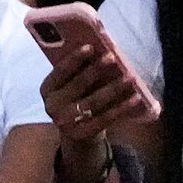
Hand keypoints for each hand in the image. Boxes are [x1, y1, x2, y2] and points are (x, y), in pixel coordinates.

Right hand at [41, 46, 150, 182]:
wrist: (77, 135)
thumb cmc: (76, 101)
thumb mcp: (69, 88)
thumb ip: (77, 72)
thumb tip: (98, 50)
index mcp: (47, 89)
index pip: (60, 71)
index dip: (75, 59)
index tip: (90, 47)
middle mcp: (53, 106)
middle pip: (78, 85)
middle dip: (96, 70)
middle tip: (112, 57)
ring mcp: (67, 122)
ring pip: (94, 102)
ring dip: (113, 88)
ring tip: (129, 77)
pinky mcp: (83, 134)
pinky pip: (106, 118)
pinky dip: (122, 108)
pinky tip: (135, 98)